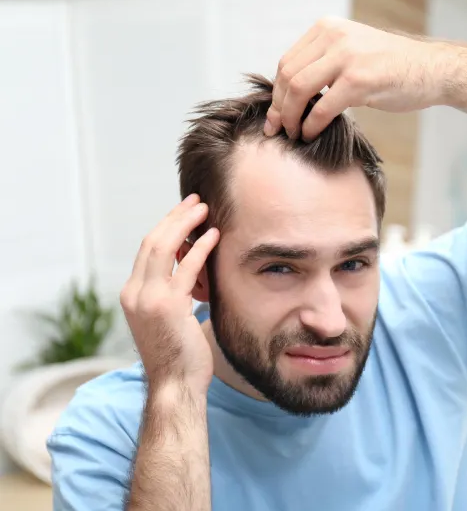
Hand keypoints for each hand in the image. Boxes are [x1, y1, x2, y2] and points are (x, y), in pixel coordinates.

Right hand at [120, 194, 219, 394]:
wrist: (175, 386)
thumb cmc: (179, 355)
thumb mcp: (168, 318)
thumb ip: (173, 293)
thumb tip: (192, 272)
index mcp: (132, 294)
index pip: (147, 250)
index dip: (166, 227)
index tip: (184, 213)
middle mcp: (134, 293)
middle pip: (153, 242)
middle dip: (175, 218)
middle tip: (195, 201)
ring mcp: (148, 299)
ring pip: (164, 248)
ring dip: (185, 224)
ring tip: (204, 210)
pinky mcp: (168, 307)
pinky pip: (186, 269)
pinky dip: (200, 249)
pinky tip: (214, 236)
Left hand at [265, 17, 449, 140]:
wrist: (432, 69)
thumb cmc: (393, 67)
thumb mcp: (354, 50)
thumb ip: (325, 61)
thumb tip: (291, 91)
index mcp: (328, 28)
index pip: (288, 61)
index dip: (277, 93)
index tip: (276, 115)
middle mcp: (334, 36)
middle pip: (288, 76)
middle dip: (279, 108)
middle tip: (278, 130)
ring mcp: (347, 57)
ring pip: (299, 90)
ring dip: (291, 118)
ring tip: (294, 134)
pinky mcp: (359, 80)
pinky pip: (322, 107)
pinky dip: (311, 125)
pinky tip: (311, 135)